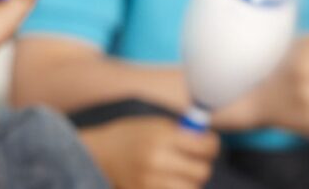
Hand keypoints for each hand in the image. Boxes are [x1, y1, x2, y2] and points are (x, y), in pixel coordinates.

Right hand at [82, 117, 217, 188]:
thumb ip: (181, 132)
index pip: (205, 146)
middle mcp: (157, 160)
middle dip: (201, 164)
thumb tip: (209, 140)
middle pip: (202, 171)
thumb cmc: (128, 136)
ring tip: (178, 172)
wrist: (96, 153)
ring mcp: (150, 180)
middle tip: (193, 159)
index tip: (208, 145)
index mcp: (160, 137)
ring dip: (189, 180)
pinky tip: (167, 180)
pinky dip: (176, 187)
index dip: (211, 145)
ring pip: (191, 187)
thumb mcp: (152, 125)